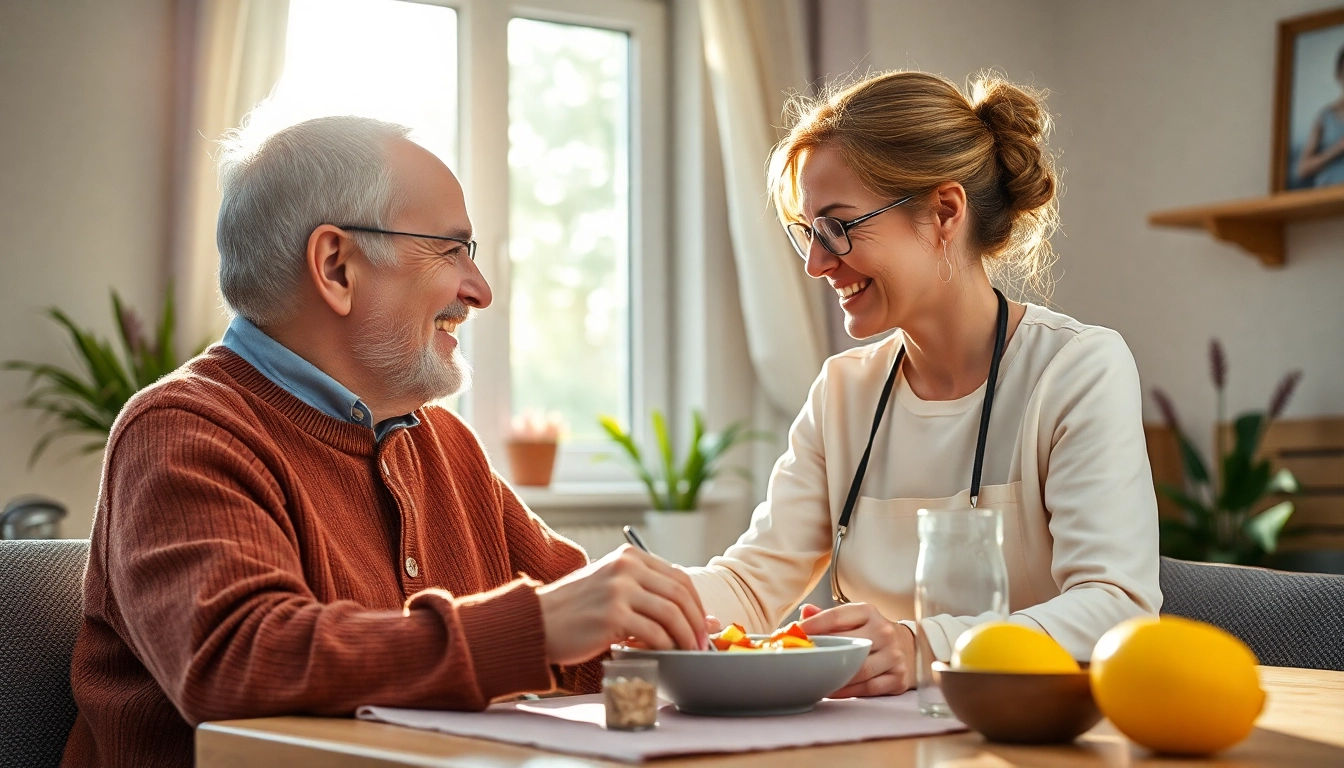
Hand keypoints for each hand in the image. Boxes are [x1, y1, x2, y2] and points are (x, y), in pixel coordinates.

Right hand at [537, 545, 711, 664]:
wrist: (537, 622)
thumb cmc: (576, 611)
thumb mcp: (615, 592)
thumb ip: (653, 598)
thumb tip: (704, 619)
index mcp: (629, 557)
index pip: (679, 577)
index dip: (697, 603)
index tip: (702, 624)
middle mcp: (626, 567)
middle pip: (680, 594)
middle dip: (696, 622)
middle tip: (702, 643)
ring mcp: (619, 589)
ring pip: (671, 613)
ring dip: (686, 637)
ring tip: (689, 652)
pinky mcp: (612, 614)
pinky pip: (653, 633)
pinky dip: (666, 647)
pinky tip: (666, 655)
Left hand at [798, 602, 915, 696]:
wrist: (906, 647)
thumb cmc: (870, 632)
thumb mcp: (852, 618)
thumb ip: (827, 616)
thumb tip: (804, 613)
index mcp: (868, 612)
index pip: (836, 616)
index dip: (813, 626)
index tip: (795, 634)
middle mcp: (884, 631)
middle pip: (847, 645)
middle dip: (822, 654)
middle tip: (801, 660)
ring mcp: (894, 655)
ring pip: (859, 670)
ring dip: (835, 677)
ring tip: (815, 679)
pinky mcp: (898, 677)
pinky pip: (868, 688)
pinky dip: (848, 691)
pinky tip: (834, 690)